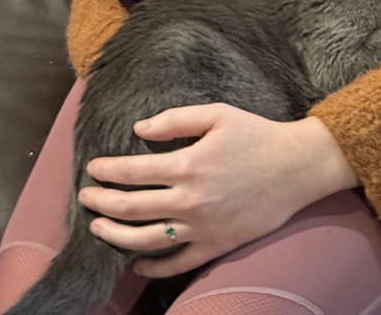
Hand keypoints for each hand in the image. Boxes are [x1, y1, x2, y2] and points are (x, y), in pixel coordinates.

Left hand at [79, 105, 358, 277]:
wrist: (296, 167)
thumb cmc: (257, 135)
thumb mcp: (217, 114)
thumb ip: (175, 120)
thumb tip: (139, 129)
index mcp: (188, 164)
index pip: (133, 171)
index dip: (107, 171)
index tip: (93, 168)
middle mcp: (190, 200)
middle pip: (131, 208)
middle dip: (101, 203)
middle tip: (84, 198)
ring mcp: (202, 227)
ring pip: (145, 240)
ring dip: (115, 236)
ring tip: (98, 227)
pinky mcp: (216, 246)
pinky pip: (176, 264)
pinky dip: (151, 266)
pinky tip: (135, 262)